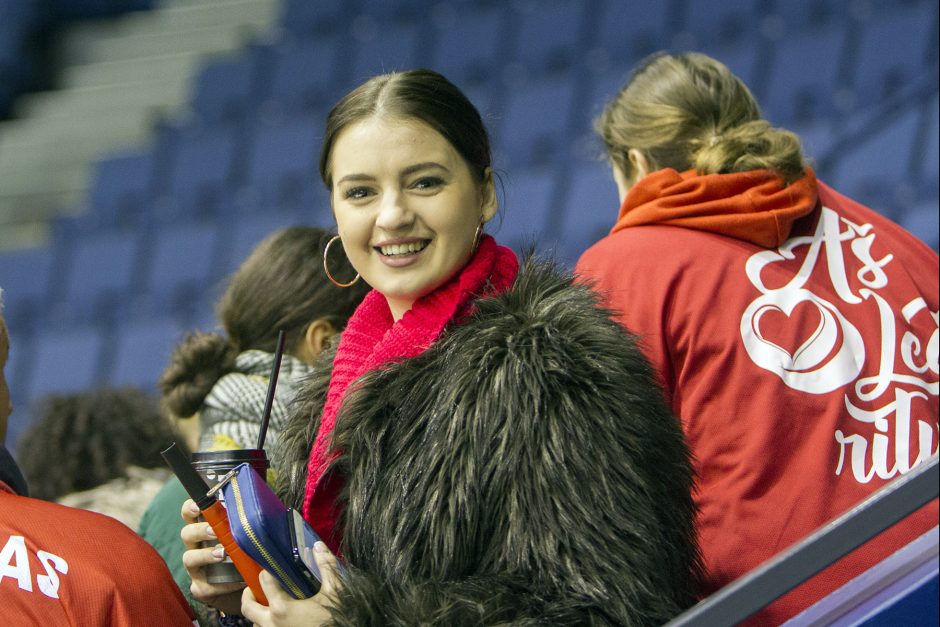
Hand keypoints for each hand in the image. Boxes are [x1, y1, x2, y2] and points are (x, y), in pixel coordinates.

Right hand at [179, 498, 243, 615]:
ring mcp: (196, 569)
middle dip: (199, 530)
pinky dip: (221, 583)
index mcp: (205, 528)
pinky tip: (237, 581)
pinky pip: (204, 585)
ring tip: (222, 554)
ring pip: (189, 558)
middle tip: (214, 531)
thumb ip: (248, 524)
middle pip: (187, 533)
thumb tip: (259, 511)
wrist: (252, 586)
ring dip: (205, 555)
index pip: (191, 514)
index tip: (199, 506)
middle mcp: (197, 547)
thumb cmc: (250, 554)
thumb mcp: (249, 536)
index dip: (191, 507)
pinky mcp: (201, 588)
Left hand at [241, 541, 342, 625]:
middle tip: (255, 586)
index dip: (267, 570)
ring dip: (257, 613)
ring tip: (268, 603)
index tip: (272, 564)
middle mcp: (272, 623)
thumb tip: (318, 546)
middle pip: (248, 608)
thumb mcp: (335, 590)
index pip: (264, 581)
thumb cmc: (335, 617)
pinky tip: (281, 617)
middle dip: (248, 594)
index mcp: (281, 608)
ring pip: (254, 624)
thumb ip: (326, 566)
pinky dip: (265, 624)